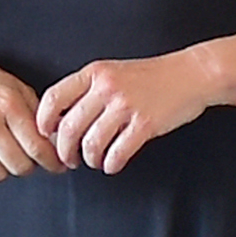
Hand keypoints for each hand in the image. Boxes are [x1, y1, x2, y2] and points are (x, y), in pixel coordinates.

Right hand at [0, 54, 59, 183]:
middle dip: (29, 166)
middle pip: (18, 165)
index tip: (56, 165)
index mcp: (8, 104)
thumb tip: (54, 139)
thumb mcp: (17, 88)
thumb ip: (37, 114)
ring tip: (6, 158)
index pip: (37, 146)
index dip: (51, 161)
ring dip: (6, 171)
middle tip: (29, 159)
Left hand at [39, 50, 220, 174]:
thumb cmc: (152, 76)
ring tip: (95, 161)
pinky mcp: (146, 124)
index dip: (43, 122)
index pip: (54, 98)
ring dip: (89, 159)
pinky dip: (111, 164)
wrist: (192, 74)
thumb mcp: (114, 72)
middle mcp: (107, 87)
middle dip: (64, 150)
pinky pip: (118, 152)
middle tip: (69, 159)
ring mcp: (127, 105)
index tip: (47, 135)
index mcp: (95, 73)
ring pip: (92, 143)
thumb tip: (62, 122)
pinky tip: (112, 164)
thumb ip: (89, 91)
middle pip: (69, 127)